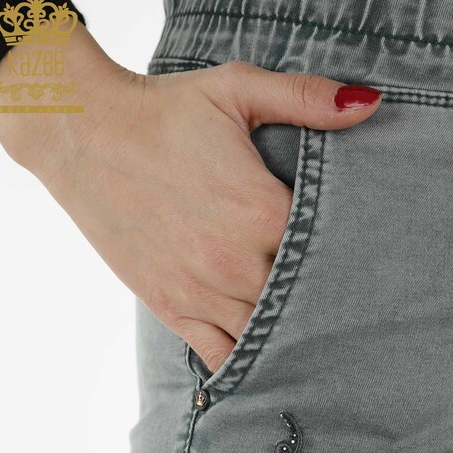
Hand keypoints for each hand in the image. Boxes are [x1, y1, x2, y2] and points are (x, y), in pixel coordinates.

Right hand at [0, 24, 381, 372]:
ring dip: (293, 336)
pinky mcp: (173, 308)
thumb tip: (370, 104)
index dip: (351, 255)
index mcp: (262, 212)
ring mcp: (202, 292)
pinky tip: (267, 362)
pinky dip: (245, 363)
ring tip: (321, 336)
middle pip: (304, 302)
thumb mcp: (236, 89)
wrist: (81, 132)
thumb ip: (305, 99)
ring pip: (267, 335)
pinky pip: (219, 356)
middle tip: (354, 304)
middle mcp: (236, 262)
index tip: (369, 256)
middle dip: (328, 301)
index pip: (329, 250)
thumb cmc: (163, 110)